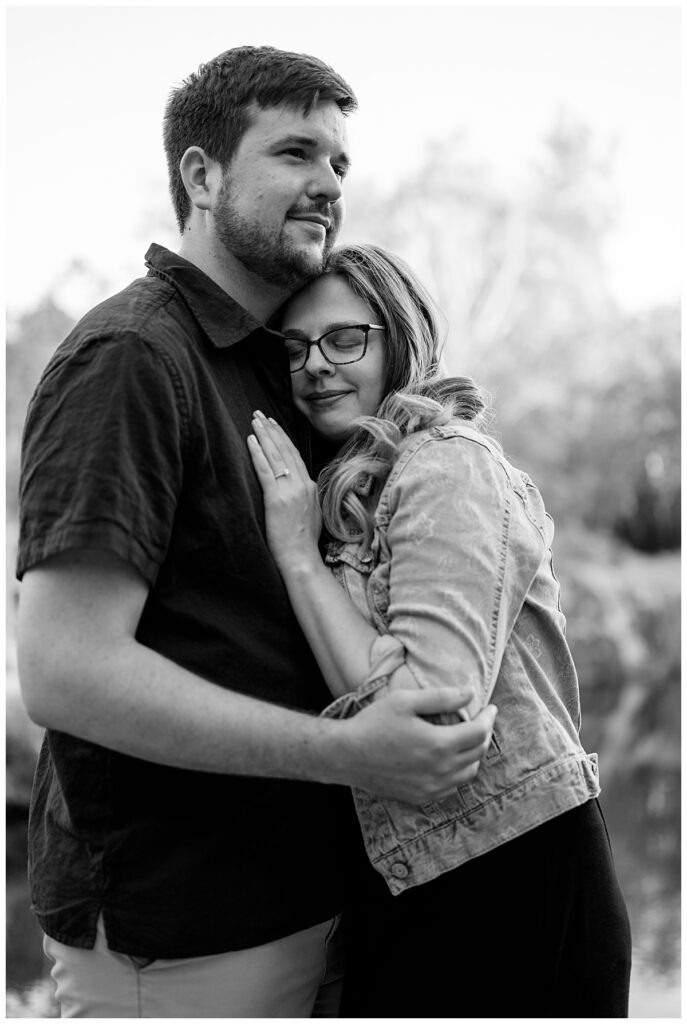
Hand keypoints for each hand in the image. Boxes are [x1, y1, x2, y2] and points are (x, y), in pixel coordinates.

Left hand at [247, 411, 322, 573]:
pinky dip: (258, 453)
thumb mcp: (311, 514)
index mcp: (312, 487)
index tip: (274, 425)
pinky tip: (250, 440)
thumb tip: (296, 489)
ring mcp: (291, 491)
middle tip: (261, 414)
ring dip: (264, 435)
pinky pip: (266, 470)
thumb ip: (304, 497)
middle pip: (286, 450)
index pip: (295, 456)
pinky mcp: (277, 499)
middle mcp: (304, 484)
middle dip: (273, 430)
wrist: (301, 559)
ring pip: (276, 455)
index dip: (283, 438)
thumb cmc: (302, 543)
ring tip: (254, 420)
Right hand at [336, 688, 496, 802]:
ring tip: (468, 740)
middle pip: (477, 753)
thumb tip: (470, 693)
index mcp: (439, 745)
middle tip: (482, 720)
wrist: (346, 756)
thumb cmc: (373, 724)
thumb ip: (441, 697)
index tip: (490, 708)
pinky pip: (452, 788)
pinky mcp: (421, 797)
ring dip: (474, 755)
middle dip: (484, 734)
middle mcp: (440, 770)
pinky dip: (459, 773)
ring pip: (468, 774)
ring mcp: (431, 787)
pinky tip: (450, 761)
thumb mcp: (405, 700)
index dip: (488, 718)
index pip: (479, 732)